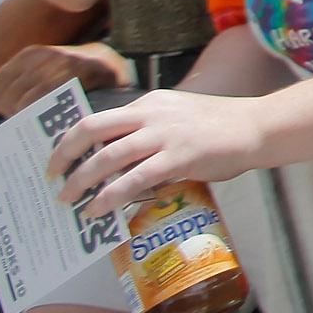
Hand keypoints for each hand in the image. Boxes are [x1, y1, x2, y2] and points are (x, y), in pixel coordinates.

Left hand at [0, 41, 133, 117]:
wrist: (116, 73)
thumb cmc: (71, 79)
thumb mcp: (35, 76)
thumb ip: (0, 85)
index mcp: (32, 54)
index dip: (3, 104)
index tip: (18, 112)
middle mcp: (48, 56)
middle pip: (11, 96)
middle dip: (16, 113)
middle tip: (33, 121)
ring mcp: (68, 65)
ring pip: (30, 103)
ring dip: (33, 120)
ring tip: (44, 124)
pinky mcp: (88, 76)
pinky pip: (54, 106)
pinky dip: (50, 120)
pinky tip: (54, 125)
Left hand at [50, 88, 272, 216]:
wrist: (260, 127)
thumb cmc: (222, 128)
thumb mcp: (180, 120)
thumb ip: (151, 137)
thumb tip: (120, 170)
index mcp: (151, 103)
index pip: (100, 117)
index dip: (72, 139)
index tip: (58, 158)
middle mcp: (152, 113)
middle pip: (92, 128)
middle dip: (64, 154)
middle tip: (52, 177)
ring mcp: (165, 134)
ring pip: (108, 155)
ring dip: (81, 180)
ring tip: (68, 200)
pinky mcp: (179, 157)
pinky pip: (134, 178)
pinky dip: (110, 196)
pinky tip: (98, 210)